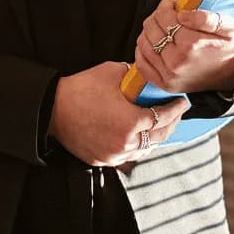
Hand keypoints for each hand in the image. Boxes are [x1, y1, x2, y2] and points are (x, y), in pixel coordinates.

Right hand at [49, 61, 189, 165]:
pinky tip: (138, 137)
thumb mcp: (112, 73)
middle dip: (171, 124)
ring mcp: (114, 154)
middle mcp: (126, 143)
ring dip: (155, 137)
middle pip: (160, 136)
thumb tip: (152, 78)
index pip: (165, 117)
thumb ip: (137, 77)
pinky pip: (128, 156)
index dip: (177, 108)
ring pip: (146, 149)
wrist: (51, 108)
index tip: (182, 102)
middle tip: (175, 114)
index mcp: (132, 122)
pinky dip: (137, 147)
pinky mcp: (102, 160)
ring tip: (159, 126)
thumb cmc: (80, 89)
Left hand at [134, 0, 233, 94]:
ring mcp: (169, 75)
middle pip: (151, 29)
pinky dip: (142, 50)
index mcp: (192, 45)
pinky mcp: (164, 84)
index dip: (166, 6)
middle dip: (157, 17)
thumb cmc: (230, 48)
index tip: (173, 4)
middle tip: (168, 15)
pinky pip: (141, 63)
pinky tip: (154, 43)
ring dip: (149, 31)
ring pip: (143, 43)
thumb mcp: (229, 27)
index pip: (164, 17)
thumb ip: (206, 18)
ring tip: (162, 28)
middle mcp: (177, 62)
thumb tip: (181, 14)